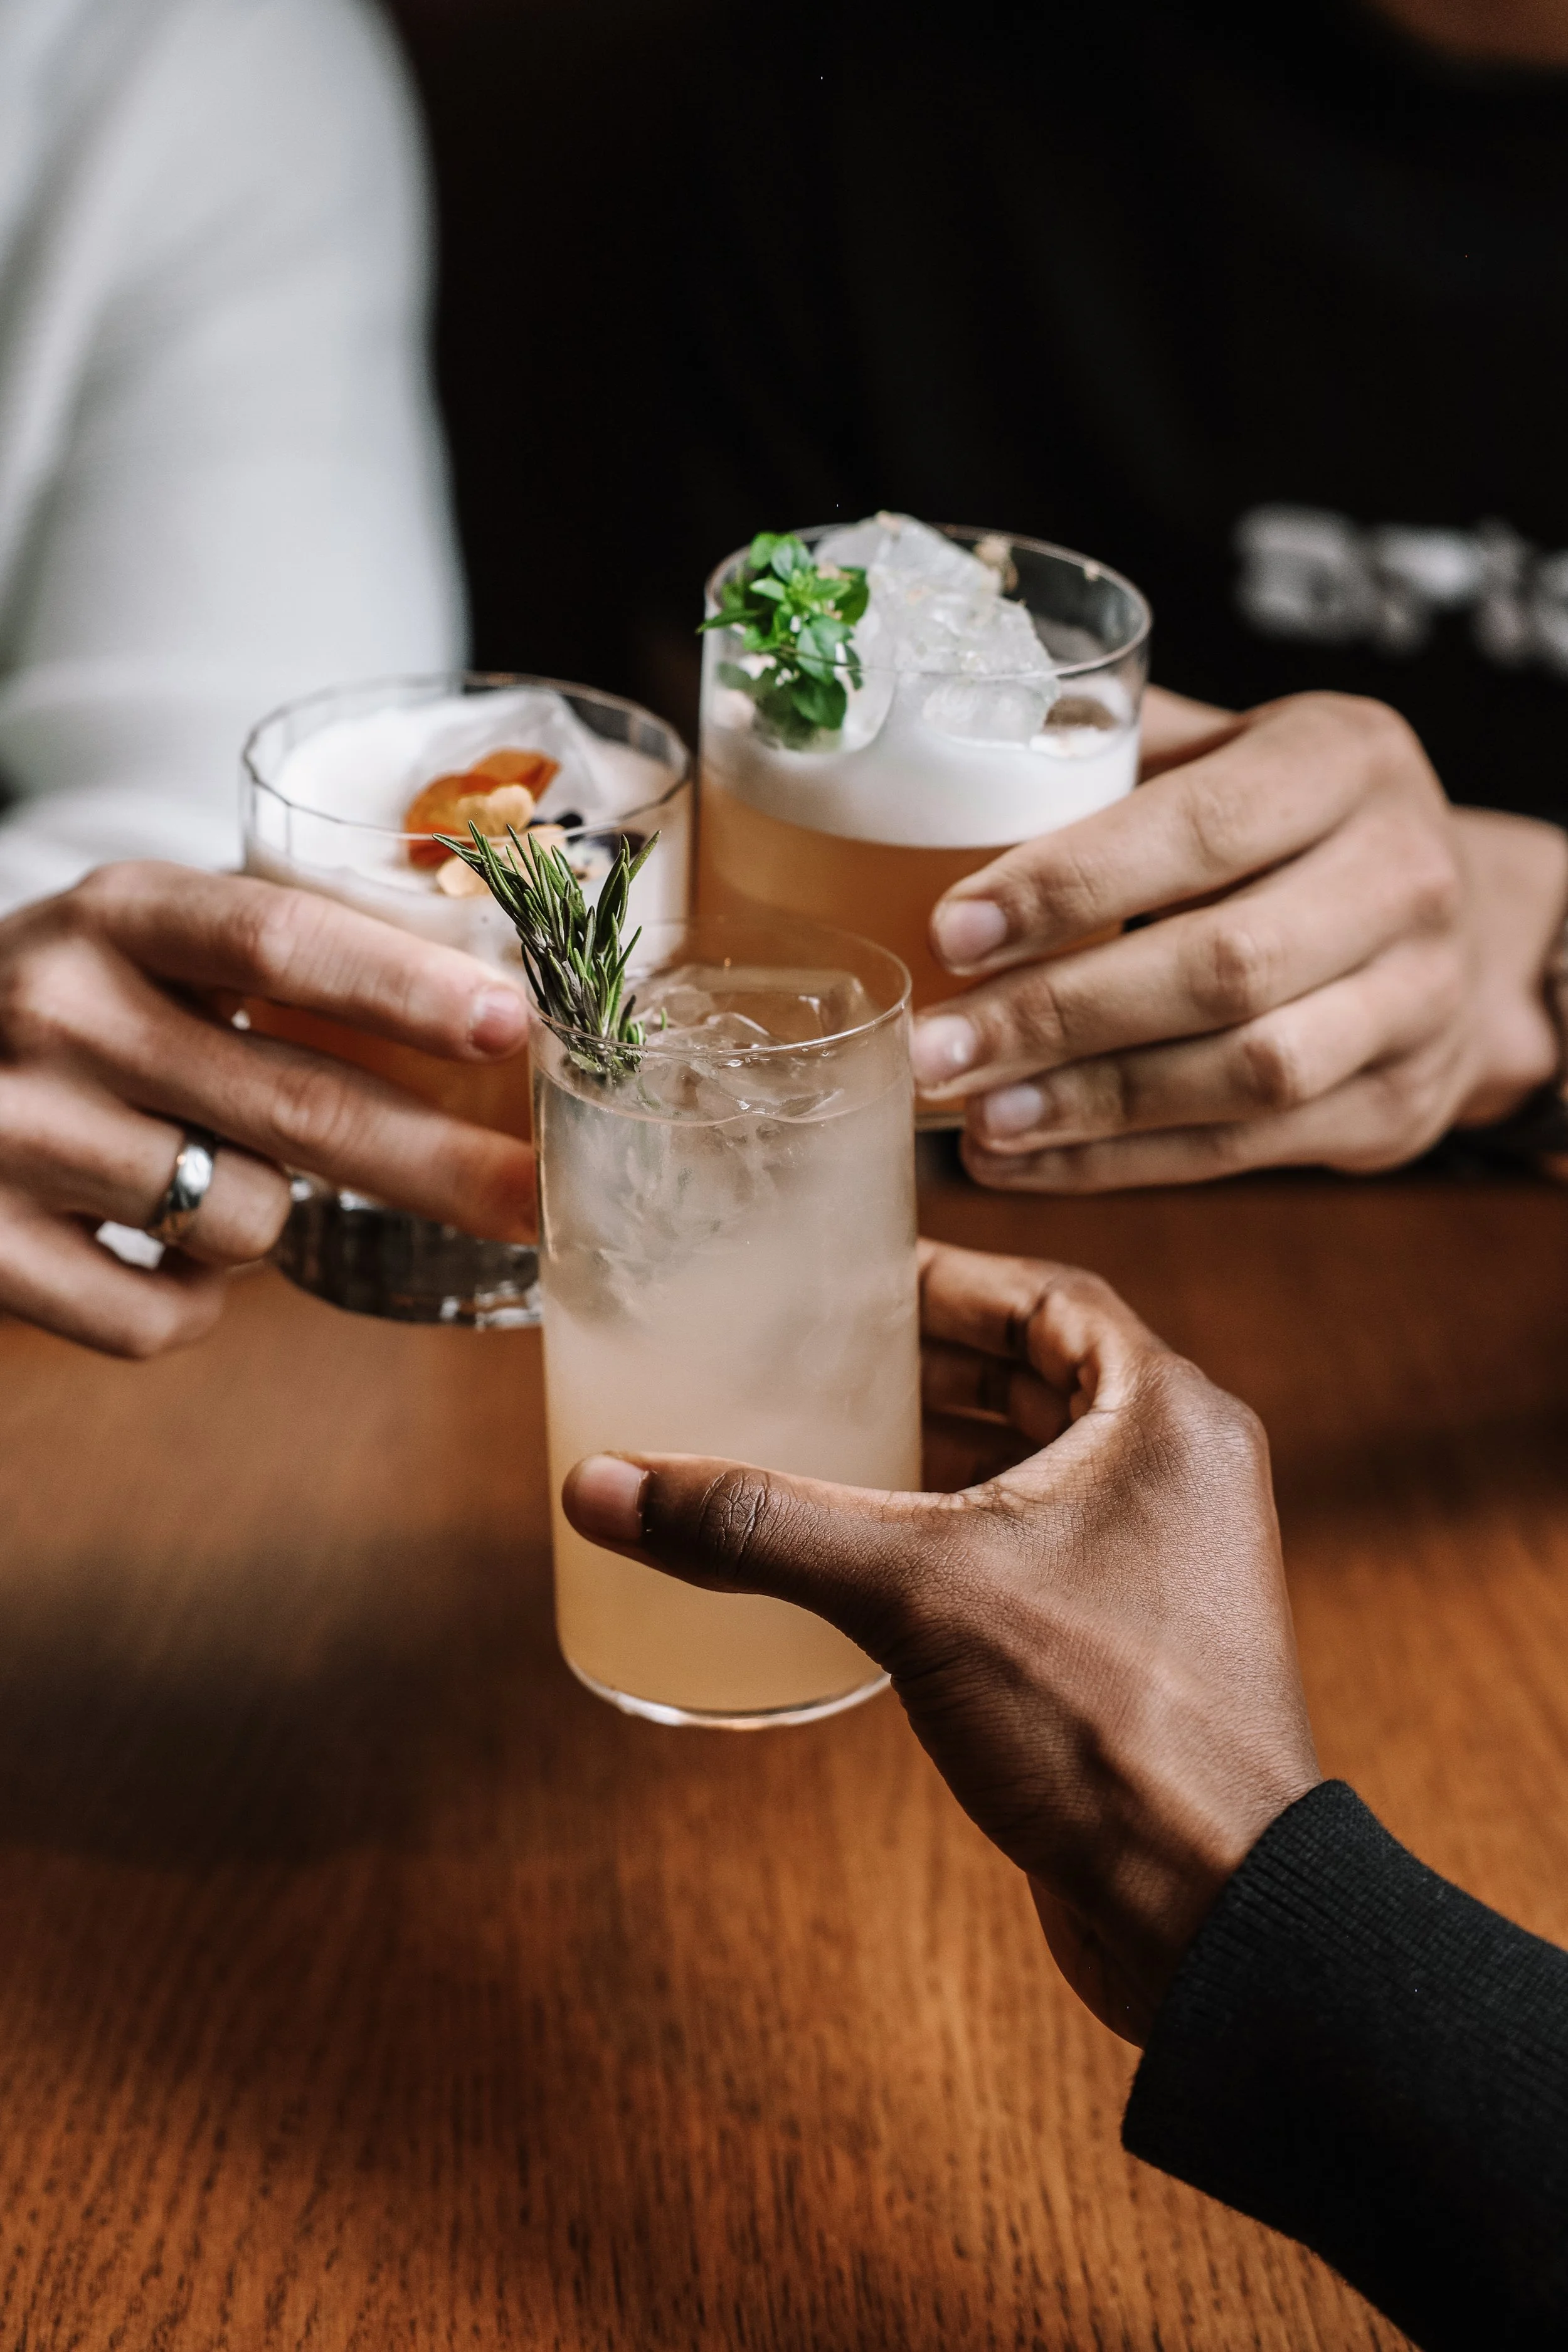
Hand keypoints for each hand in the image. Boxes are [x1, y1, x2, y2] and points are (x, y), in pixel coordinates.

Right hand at [0, 862, 532, 1356]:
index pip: (282, 941)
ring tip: (205, 1168)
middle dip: (448, 1166)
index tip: (514, 1027)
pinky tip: (155, 1247)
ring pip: (246, 1222)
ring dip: (274, 1218)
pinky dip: (194, 1303)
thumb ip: (279, 961)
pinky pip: (162, 1317)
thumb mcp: (146, 946)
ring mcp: (13, 1134)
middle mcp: (59, 1011)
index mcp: (117, 915)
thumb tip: (494, 1025)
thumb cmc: (67, 1012)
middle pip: (303, 1106)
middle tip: (545, 1201)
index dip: (407, 989)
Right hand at [562, 1239, 1319, 2045]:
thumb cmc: (1109, 1723)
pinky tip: (866, 1559)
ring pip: (1035, 1470)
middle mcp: (1179, 1477)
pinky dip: (954, 1535)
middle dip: (931, 1365)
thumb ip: (763, 1529)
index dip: (951, 1279)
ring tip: (826, 1439)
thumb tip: (607, 1487)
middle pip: (1040, 1378)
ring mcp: (1163, 1564)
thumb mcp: (915, 1595)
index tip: (857, 1275)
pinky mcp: (1130, 1643)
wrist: (1210, 1910)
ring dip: (939, 1450)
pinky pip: (1032, 1550)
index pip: (1050, 1300)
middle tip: (820, 1353)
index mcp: (1169, 1419)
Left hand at [910, 688, 1567, 1190]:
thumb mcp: (1223, 754)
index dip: (1069, 887)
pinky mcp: (1400, 1106)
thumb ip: (1110, 761)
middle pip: (1223, 965)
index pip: (1202, 826)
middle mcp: (1405, 875)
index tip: (950, 933)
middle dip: (1059, 1015)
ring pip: (1246, 1073)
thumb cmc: (1282, 826)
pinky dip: (1122, 1163)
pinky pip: (1247, 1150)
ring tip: (974, 1117)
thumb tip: (934, 789)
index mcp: (1348, 758)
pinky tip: (1027, 1158)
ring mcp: (1419, 1000)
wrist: (1439, 927)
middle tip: (939, 1048)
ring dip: (1092, 1105)